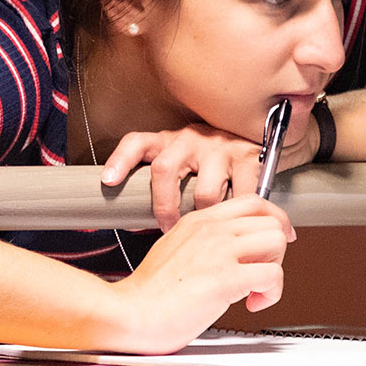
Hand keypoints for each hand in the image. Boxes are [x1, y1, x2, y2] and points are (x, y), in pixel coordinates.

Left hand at [93, 116, 278, 227]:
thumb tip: (131, 224)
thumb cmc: (211, 161)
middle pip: (164, 169)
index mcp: (168, 141)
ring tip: (207, 227)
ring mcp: (219, 147)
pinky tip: (236, 220)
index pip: (136, 143)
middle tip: (167, 227)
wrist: (256, 137)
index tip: (108, 180)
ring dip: (204, 216)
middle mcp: (190, 139)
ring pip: (204, 192)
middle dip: (163, 206)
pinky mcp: (248, 158)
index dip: (120, 161)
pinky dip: (237, 213)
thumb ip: (161, 190)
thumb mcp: (182, 166)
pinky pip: (240, 195)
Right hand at [102, 195, 296, 351]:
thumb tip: (230, 254)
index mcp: (197, 221)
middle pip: (271, 220)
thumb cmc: (147, 295)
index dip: (273, 221)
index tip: (273, 242)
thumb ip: (202, 245)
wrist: (128, 313)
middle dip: (275, 250)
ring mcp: (219, 251)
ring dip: (275, 268)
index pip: (252, 201)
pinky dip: (271, 294)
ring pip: (277, 240)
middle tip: (260, 272)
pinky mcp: (225, 278)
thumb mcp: (173, 251)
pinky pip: (272, 275)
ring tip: (256, 288)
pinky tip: (251, 303)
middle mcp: (211, 230)